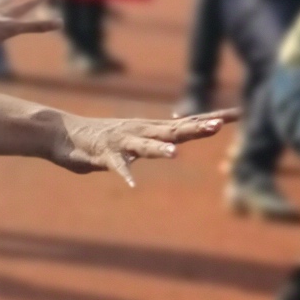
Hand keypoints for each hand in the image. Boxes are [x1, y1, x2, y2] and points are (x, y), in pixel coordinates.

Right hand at [41, 108, 229, 184]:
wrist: (61, 134)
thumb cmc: (101, 140)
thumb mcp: (135, 139)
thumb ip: (156, 141)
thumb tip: (175, 142)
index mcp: (151, 128)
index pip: (187, 122)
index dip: (212, 118)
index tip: (237, 115)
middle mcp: (140, 131)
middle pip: (173, 130)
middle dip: (195, 128)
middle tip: (219, 125)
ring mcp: (122, 142)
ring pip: (145, 145)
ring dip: (159, 149)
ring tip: (175, 154)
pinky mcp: (103, 155)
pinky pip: (116, 166)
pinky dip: (124, 174)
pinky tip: (131, 185)